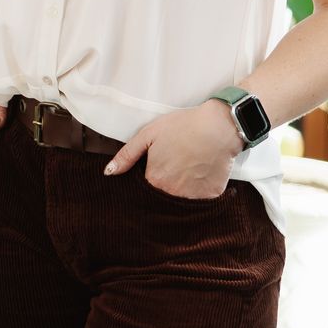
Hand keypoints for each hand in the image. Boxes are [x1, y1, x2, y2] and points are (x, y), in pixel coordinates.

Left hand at [104, 100, 242, 198]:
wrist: (219, 128)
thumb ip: (127, 156)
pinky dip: (198, 189)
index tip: (153, 168)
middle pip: (162, 196)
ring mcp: (194, 197)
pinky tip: (199, 173)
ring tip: (185, 168)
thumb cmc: (183, 127)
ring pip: (180, 199)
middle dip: (162, 185)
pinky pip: (200, 199)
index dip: (147, 178)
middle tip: (172, 166)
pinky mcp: (211, 196)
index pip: (144, 189)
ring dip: (180, 189)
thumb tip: (109, 172)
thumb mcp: (148, 135)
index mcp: (155, 179)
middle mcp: (173, 193)